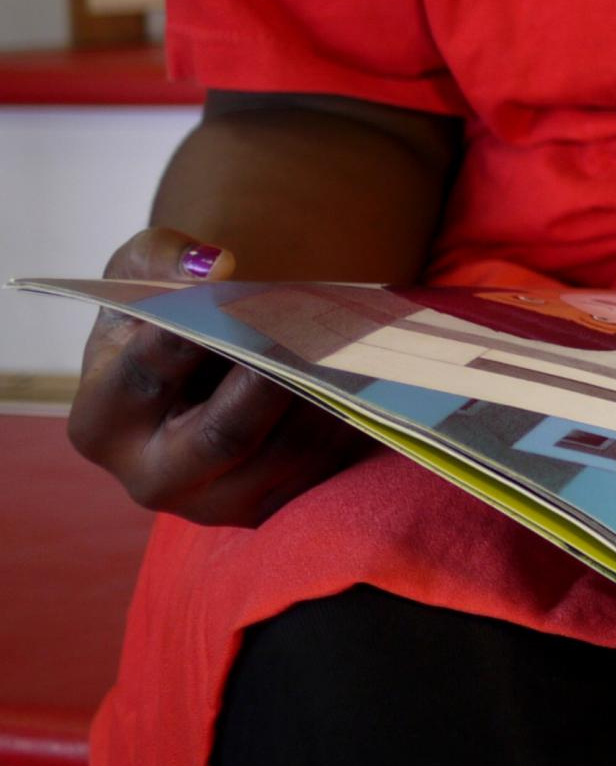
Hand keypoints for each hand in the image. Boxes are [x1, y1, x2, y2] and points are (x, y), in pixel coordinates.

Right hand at [63, 228, 364, 525]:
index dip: (190, 337)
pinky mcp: (272, 507)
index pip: (144, 379)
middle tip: (308, 327)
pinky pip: (325, 467)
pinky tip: (364, 373)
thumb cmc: (167, 310)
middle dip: (272, 376)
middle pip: (224, 435)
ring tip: (348, 342)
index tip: (232, 298)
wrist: (207, 359)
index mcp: (101, 423)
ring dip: (324, 394)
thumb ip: (160, 257)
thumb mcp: (142, 270)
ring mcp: (215, 502)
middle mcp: (152, 478)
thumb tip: (214, 268)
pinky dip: (349, 417)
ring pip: (286, 452)